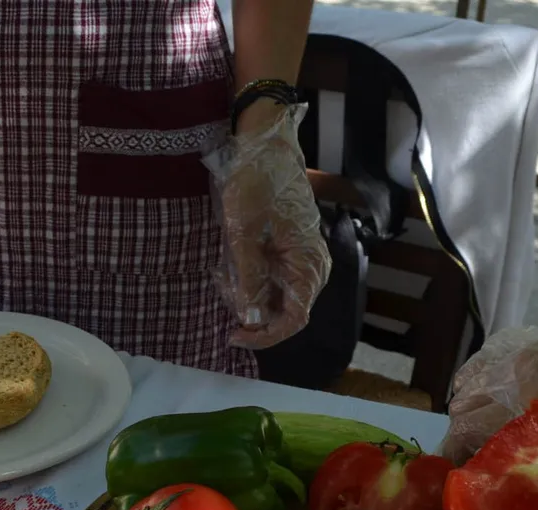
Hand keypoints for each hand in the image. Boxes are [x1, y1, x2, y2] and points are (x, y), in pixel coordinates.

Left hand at [205, 103, 330, 349]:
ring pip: (279, 297)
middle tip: (224, 303)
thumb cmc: (256, 184)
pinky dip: (253, 282)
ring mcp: (304, 260)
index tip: (235, 334)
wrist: (266, 147)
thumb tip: (252, 318)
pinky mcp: (292, 252)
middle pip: (287, 312)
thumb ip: (249, 278)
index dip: (265, 335)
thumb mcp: (244, 234)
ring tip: (226, 281)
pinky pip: (275, 280)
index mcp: (309, 264)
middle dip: (254, 315)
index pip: (294, 319)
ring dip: (251, 298)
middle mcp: (313, 267)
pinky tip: (233, 270)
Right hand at [441, 265, 537, 463]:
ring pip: (465, 388)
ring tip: (489, 432)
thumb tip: (516, 490)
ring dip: (470, 413)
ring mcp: (514, 350)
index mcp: (532, 403)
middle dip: (464, 441)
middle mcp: (513, 372)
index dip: (463, 462)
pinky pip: (479, 365)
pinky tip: (495, 400)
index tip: (471, 479)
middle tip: (483, 461)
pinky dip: (478, 386)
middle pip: (461, 414)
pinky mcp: (520, 336)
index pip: (468, 436)